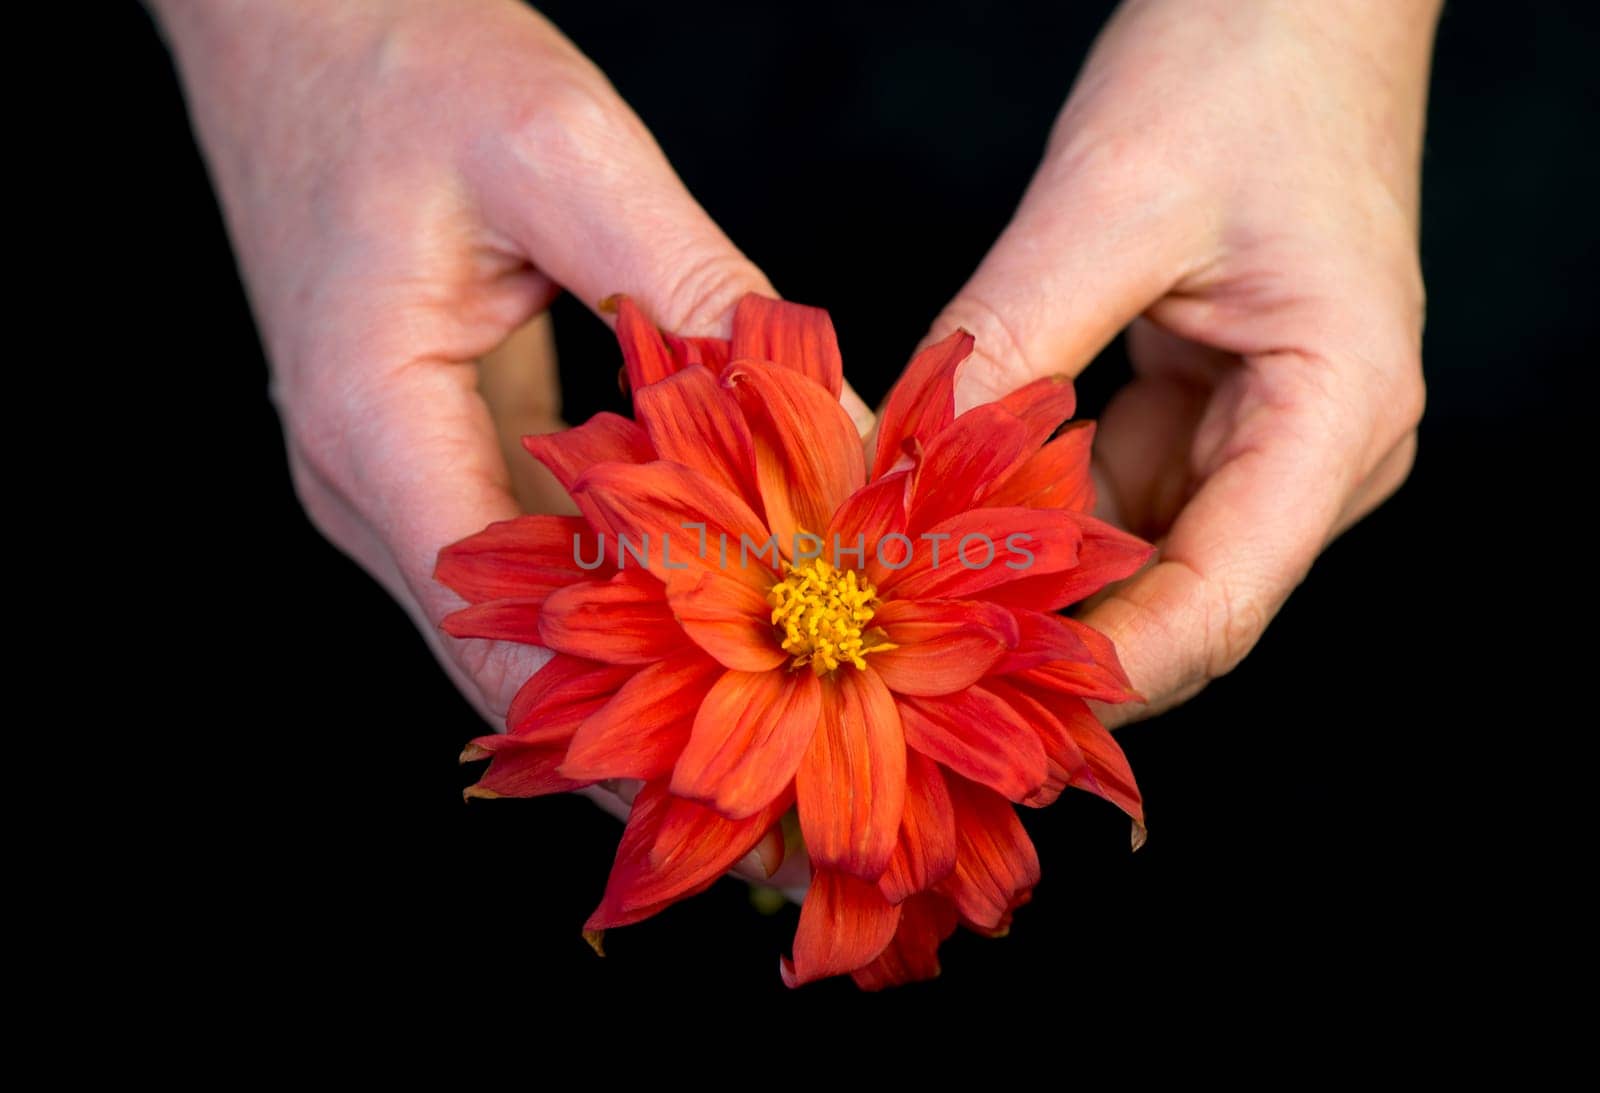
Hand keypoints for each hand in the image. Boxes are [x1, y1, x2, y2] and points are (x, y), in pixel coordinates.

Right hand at [152, 0, 870, 735]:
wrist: (292, 13)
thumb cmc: (400, 60)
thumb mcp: (564, 155)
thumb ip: (691, 291)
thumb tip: (830, 417)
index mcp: (366, 423)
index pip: (492, 627)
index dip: (615, 712)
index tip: (727, 772)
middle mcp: (364, 472)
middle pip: (502, 649)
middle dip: (634, 718)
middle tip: (765, 780)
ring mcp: (389, 461)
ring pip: (516, 604)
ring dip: (630, 658)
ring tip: (760, 710)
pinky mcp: (427, 433)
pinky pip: (521, 539)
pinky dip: (611, 574)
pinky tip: (703, 591)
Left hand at [926, 0, 1437, 724]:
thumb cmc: (1241, 62)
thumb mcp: (1109, 203)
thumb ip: (1010, 345)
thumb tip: (898, 470)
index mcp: (1342, 411)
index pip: (1221, 599)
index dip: (1100, 669)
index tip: (977, 704)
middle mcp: (1322, 448)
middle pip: (1184, 597)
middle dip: (1053, 634)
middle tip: (914, 663)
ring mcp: (1271, 431)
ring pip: (1140, 550)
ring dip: (1031, 571)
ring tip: (910, 594)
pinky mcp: (1217, 404)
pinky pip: (1117, 489)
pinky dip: (1036, 502)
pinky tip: (950, 507)